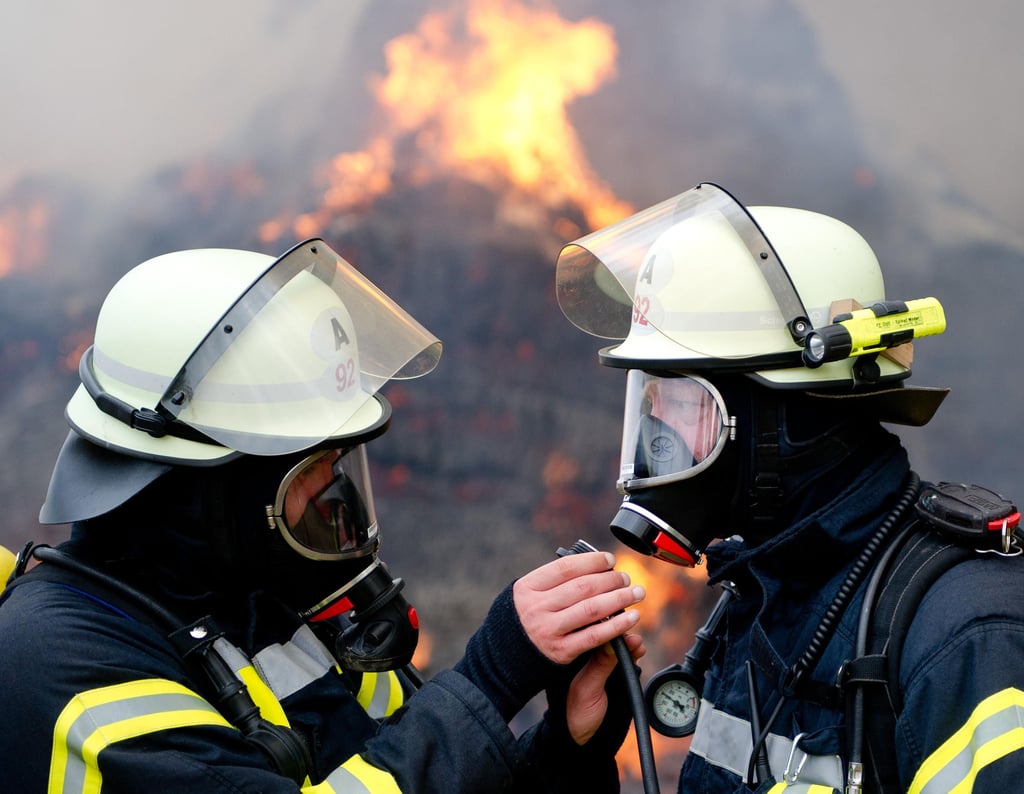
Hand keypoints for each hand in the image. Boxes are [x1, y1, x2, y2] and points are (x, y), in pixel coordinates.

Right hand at [512, 551, 644, 664]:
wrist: (504, 659)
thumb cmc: (523, 621)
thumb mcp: (527, 596)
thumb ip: (553, 582)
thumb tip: (592, 565)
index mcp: (527, 588)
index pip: (566, 568)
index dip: (592, 561)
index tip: (610, 559)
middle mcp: (537, 607)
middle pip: (582, 587)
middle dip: (610, 580)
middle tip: (626, 578)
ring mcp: (549, 630)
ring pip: (592, 609)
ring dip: (619, 598)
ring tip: (635, 593)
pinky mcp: (561, 651)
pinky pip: (595, 636)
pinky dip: (617, 626)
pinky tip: (631, 619)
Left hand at [565, 634, 645, 745]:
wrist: (585, 740)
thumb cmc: (576, 715)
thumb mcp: (588, 689)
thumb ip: (599, 664)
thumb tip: (612, 639)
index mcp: (571, 657)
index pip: (587, 632)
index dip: (601, 624)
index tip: (614, 621)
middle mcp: (587, 657)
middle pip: (605, 635)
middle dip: (619, 631)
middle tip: (630, 636)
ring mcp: (602, 665)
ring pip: (617, 644)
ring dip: (629, 641)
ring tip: (636, 643)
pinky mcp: (616, 674)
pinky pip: (626, 658)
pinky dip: (634, 652)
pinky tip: (639, 649)